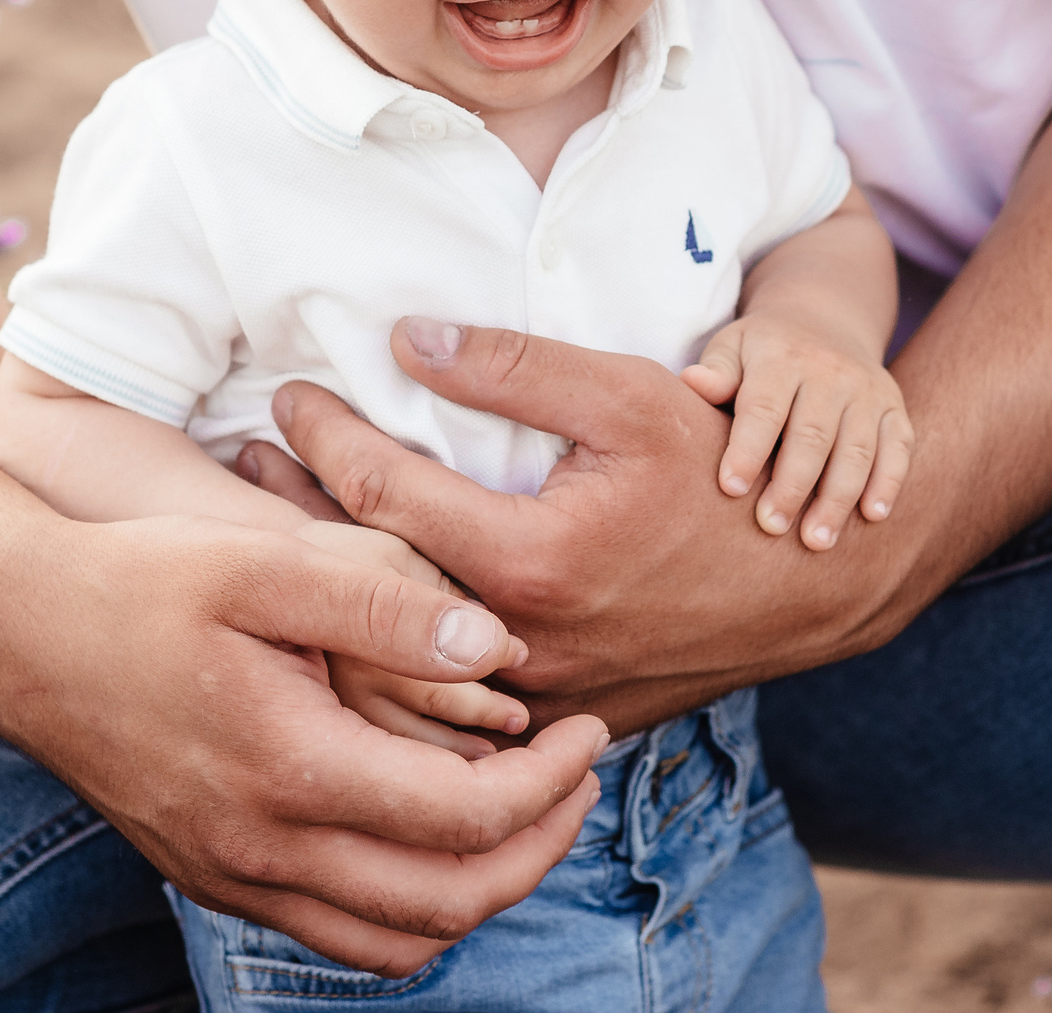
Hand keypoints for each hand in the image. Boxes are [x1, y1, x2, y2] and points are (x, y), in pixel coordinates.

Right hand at [0, 505, 607, 975]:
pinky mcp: (216, 879)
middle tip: (579, 773)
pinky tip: (438, 832)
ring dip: (483, 890)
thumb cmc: (142, 581)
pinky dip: (413, 906)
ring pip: (397, 941)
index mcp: (289, 768)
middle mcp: (263, 848)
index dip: (551, 783)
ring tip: (526, 808)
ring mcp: (234, 876)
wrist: (19, 632)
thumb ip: (385, 605)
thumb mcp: (265, 562)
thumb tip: (495, 650)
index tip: (588, 727)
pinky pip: (342, 935)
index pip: (467, 819)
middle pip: (450, 904)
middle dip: (541, 847)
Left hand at [261, 319, 944, 734]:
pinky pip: (447, 692)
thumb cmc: (721, 472)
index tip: (284, 394)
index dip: (323, 435)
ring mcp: (532, 694)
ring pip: (395, 654)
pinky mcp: (549, 715)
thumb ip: (516, 366)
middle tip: (240, 464)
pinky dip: (390, 642)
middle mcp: (518, 643)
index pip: (383, 493)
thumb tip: (409, 337)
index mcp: (528, 560)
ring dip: (329, 585)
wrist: (811, 581)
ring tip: (277, 524)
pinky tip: (352, 598)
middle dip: (294, 516)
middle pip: (364, 585)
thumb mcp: (629, 394)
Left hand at [681, 312, 912, 548]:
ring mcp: (868, 390)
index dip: (748, 449)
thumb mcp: (732, 346)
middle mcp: (831, 372)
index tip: (731, 489)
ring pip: (857, 449)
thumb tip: (693, 383)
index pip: (764, 408)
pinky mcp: (894, 407)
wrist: (825, 320)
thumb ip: (716, 371)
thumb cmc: (764, 349)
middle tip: (771, 527)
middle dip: (792, 486)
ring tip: (816, 541)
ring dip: (838, 498)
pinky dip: (889, 482)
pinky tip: (872, 516)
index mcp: (782, 358)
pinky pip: (898, 446)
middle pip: (813, 435)